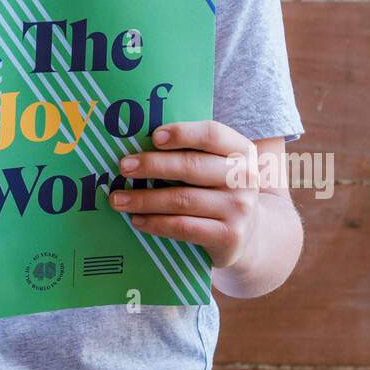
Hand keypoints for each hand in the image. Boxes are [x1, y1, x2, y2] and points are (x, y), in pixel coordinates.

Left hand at [109, 120, 262, 269]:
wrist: (250, 235)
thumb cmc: (219, 191)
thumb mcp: (216, 166)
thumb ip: (190, 152)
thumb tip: (137, 146)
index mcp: (240, 151)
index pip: (211, 134)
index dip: (182, 133)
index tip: (153, 136)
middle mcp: (244, 177)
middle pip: (192, 166)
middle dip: (152, 165)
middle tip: (123, 167)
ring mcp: (239, 209)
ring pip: (183, 199)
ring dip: (145, 199)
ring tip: (118, 199)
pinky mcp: (229, 237)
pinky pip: (184, 227)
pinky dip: (156, 223)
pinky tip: (137, 220)